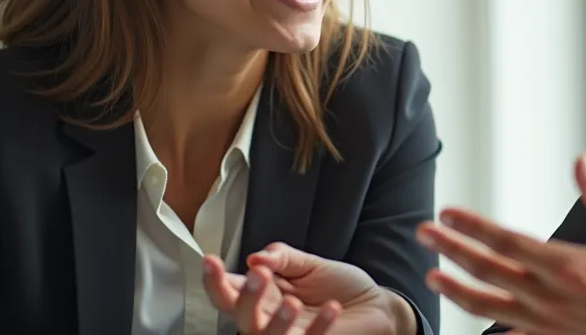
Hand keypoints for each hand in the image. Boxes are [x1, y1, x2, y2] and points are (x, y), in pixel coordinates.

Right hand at [203, 242, 416, 334]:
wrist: (374, 304)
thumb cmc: (339, 285)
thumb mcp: (310, 263)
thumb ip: (283, 258)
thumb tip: (256, 258)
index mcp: (264, 294)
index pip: (229, 290)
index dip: (215, 279)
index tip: (210, 260)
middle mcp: (269, 317)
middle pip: (239, 315)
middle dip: (244, 295)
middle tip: (259, 275)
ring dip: (275, 320)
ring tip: (291, 302)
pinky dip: (319, 326)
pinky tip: (332, 308)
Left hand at [417, 154, 585, 334]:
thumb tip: (580, 163)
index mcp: (572, 267)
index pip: (507, 241)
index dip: (472, 226)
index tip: (447, 213)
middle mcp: (556, 298)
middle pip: (489, 272)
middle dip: (452, 250)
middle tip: (424, 233)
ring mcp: (556, 325)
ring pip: (493, 308)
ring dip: (459, 291)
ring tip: (433, 278)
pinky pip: (517, 334)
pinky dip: (492, 324)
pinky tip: (478, 317)